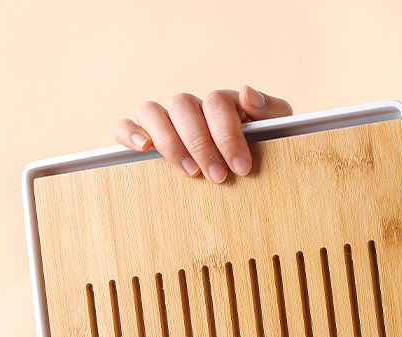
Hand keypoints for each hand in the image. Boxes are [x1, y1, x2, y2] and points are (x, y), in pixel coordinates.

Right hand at [114, 85, 292, 182]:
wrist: (246, 172)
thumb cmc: (261, 151)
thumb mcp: (276, 129)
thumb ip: (269, 110)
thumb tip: (247, 93)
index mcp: (219, 103)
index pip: (216, 102)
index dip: (228, 134)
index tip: (242, 167)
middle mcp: (190, 108)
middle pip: (183, 105)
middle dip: (202, 144)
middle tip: (219, 177)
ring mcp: (165, 121)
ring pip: (152, 111)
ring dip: (170, 142)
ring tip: (190, 173)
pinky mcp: (144, 138)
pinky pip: (125, 126)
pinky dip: (130, 133)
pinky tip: (145, 149)